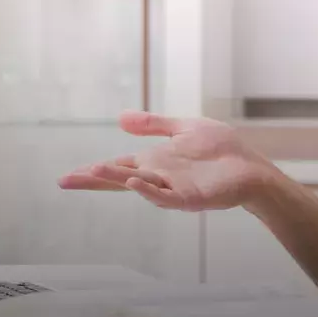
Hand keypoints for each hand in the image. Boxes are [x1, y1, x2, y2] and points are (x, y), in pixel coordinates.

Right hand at [58, 111, 279, 212]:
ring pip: (138, 185)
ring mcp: (173, 189)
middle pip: (120, 178)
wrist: (252, 168)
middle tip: (66, 180)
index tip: (70, 175)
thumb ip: (154, 125)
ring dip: (117, 179)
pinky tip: (134, 181)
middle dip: (94, 179)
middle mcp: (159, 177)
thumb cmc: (222, 150)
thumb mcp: (183, 128)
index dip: (95, 171)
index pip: (119, 166)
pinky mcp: (190, 198)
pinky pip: (165, 196)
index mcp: (155, 162)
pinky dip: (149, 191)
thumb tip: (119, 119)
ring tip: (93, 171)